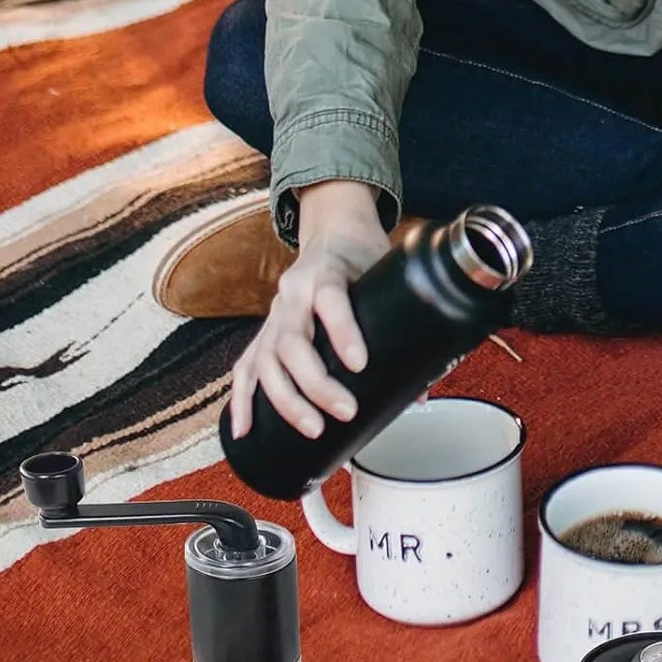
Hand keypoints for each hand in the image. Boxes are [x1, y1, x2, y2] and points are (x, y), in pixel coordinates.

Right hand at [228, 180, 389, 439]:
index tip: (360, 364)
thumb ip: (403, 326)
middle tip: (346, 411)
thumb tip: (420, 395)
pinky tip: (243, 430)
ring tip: (313, 428)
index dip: (342, 331)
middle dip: (316, 382)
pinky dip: (242, 400)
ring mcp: (273, 315)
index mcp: (325, 273)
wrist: (331, 231)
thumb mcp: (385, 276)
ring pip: (267, 360)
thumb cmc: (362, 257)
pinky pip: (245, 368)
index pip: (330, 298)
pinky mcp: (264, 333)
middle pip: (292, 341)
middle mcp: (292, 294)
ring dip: (286, 399)